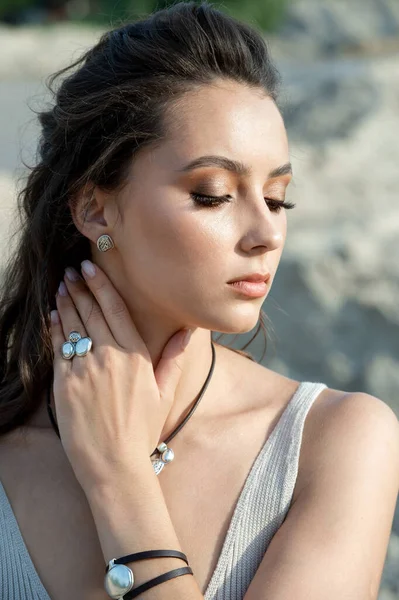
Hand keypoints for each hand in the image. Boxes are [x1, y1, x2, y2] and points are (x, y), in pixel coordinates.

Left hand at [50, 260, 191, 491]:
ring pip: (72, 325)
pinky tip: (53, 315)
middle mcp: (109, 356)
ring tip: (60, 287)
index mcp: (134, 355)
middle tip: (71, 271)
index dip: (101, 285)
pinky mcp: (64, 384)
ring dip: (65, 302)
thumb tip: (189, 331)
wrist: (114, 463)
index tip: (90, 267)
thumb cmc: (142, 430)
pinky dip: (55, 328)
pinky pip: (58, 348)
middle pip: (91, 311)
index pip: (115, 309)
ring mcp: (84, 369)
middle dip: (79, 288)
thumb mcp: (164, 393)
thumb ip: (173, 358)